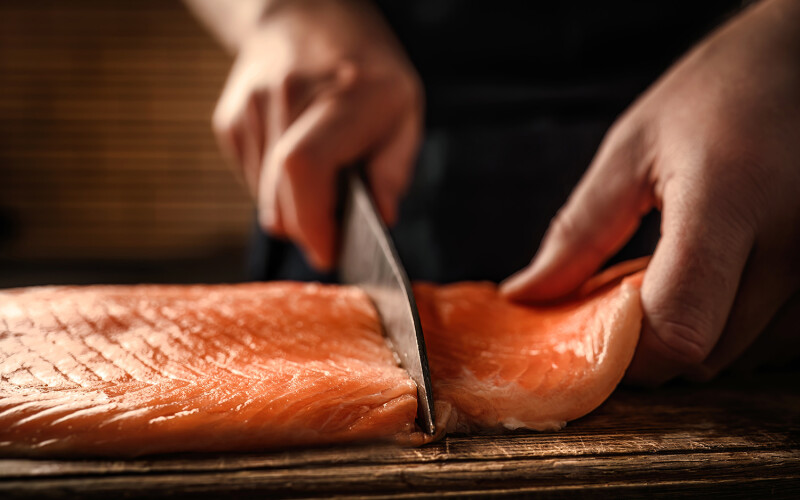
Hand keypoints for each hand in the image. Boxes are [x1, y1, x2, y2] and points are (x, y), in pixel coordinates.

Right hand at [212, 0, 421, 268]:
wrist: (303, 15)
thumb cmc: (365, 68)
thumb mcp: (403, 110)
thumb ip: (394, 168)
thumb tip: (381, 220)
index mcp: (342, 95)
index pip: (304, 167)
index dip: (313, 222)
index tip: (331, 252)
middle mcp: (287, 97)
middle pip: (279, 198)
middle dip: (309, 230)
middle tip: (334, 229)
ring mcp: (250, 107)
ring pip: (262, 199)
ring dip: (292, 208)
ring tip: (321, 177)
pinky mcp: (229, 120)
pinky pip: (250, 182)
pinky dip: (273, 188)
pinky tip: (293, 157)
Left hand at [501, 0, 799, 384]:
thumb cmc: (718, 91)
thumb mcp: (632, 149)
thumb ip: (578, 232)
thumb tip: (525, 296)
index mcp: (730, 200)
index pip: (677, 326)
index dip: (625, 355)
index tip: (591, 342)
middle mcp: (794, 240)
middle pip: (708, 355)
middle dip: (652, 352)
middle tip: (620, 314)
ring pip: (747, 356)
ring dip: (698, 341)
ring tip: (673, 286)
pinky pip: (785, 338)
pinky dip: (741, 332)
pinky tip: (719, 287)